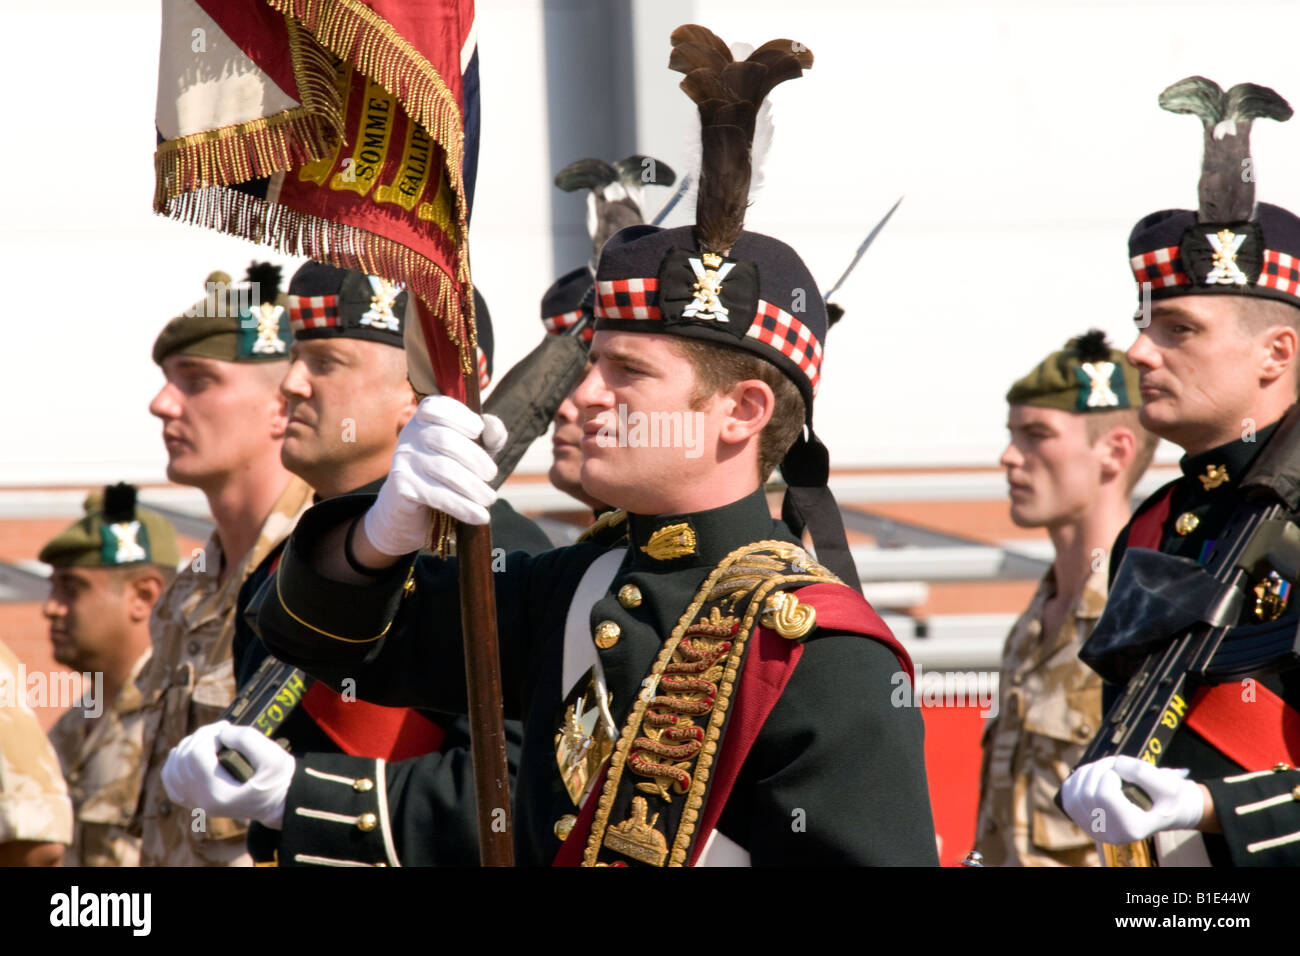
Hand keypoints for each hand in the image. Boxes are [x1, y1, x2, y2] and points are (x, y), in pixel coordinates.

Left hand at [162, 721, 293, 829]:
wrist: (279, 803)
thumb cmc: (278, 780)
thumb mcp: (273, 756)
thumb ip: (247, 739)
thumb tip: (220, 733)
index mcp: (219, 793)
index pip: (196, 754)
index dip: (209, 734)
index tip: (228, 728)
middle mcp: (202, 802)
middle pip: (184, 758)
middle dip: (201, 736)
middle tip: (223, 729)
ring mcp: (196, 804)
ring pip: (173, 768)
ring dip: (189, 746)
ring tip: (210, 739)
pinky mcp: (195, 802)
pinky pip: (171, 781)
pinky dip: (176, 763)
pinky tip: (190, 753)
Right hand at [363, 395, 505, 554]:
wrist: (411, 508)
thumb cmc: (449, 471)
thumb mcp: (473, 451)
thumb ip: (489, 437)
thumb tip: (493, 427)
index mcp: (426, 417)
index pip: (438, 407)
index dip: (460, 415)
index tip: (478, 430)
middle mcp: (410, 433)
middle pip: (446, 440)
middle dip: (476, 458)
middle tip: (492, 475)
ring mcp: (403, 459)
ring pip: (444, 468)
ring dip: (473, 486)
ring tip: (489, 499)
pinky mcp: (401, 486)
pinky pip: (437, 494)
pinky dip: (463, 506)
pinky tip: (480, 516)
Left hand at [1060, 755, 1204, 843]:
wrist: (1163, 810)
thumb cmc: (1167, 798)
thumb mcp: (1169, 784)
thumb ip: (1144, 773)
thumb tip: (1115, 764)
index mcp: (1131, 829)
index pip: (1104, 795)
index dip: (1110, 772)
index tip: (1122, 768)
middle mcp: (1109, 834)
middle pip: (1086, 792)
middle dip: (1099, 768)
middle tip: (1115, 763)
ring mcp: (1094, 829)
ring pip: (1074, 793)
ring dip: (1087, 771)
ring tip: (1106, 768)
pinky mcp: (1083, 821)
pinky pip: (1068, 795)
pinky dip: (1077, 779)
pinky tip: (1093, 775)